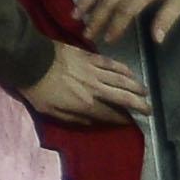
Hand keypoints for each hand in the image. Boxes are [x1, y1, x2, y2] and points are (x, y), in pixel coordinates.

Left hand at [18, 44, 152, 127]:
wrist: (30, 60)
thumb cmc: (37, 89)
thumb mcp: (52, 112)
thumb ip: (74, 118)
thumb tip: (93, 121)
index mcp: (86, 104)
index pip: (111, 114)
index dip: (122, 119)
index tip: (131, 122)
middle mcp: (95, 88)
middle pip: (123, 98)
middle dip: (138, 105)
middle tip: (148, 110)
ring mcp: (94, 71)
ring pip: (121, 79)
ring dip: (135, 87)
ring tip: (145, 92)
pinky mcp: (90, 56)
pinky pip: (111, 63)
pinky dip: (123, 69)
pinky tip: (131, 73)